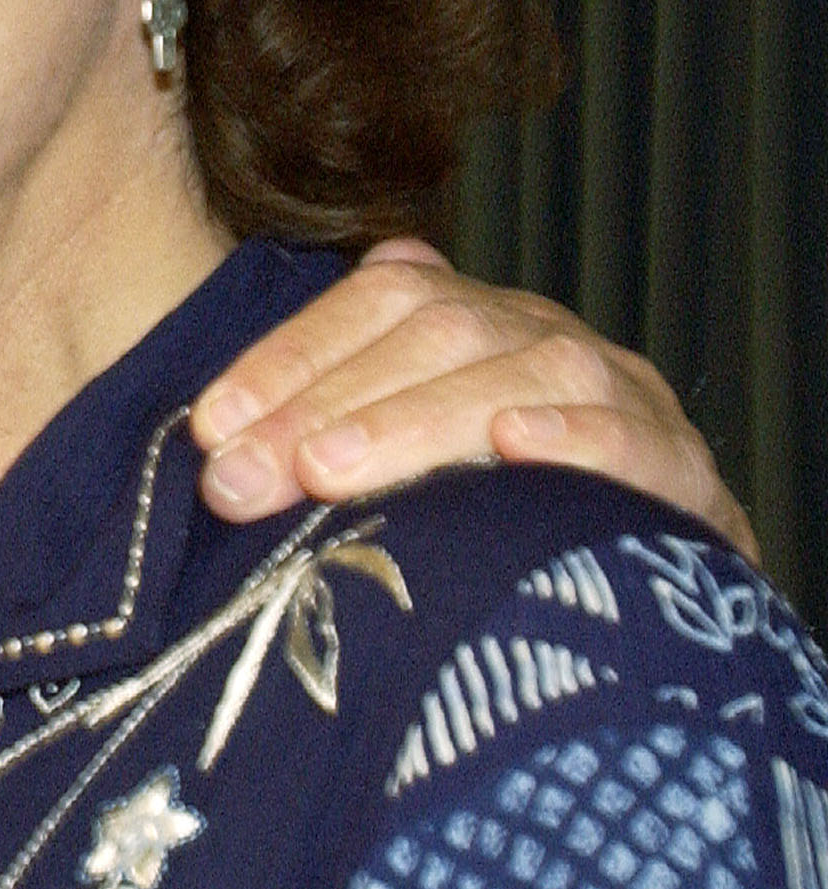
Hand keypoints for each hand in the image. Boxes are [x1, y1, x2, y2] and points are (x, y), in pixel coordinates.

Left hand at [192, 237, 754, 558]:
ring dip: (415, 421)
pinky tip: (515, 449)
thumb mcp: (397, 467)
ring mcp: (619, 391)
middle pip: (432, 334)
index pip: (373, 302)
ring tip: (329, 474)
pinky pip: (632, 433)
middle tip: (243, 478)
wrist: (656, 586)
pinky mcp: (681, 466)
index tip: (208, 427)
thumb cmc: (490, 519)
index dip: (287, 357)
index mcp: (468, 319)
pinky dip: (574, 436)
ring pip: (521, 371)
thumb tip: (213, 453)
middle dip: (323, 405)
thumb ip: (318, 442)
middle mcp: (539, 336)